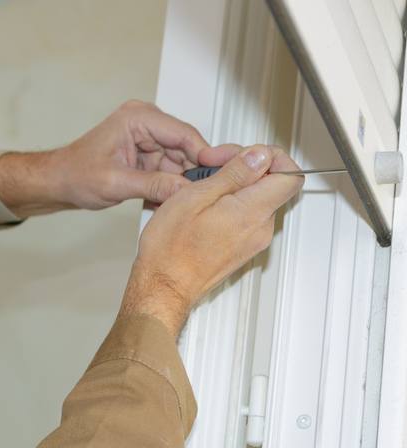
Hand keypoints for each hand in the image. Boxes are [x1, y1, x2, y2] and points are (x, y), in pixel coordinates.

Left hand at [0, 100, 232, 215]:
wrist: (56, 182)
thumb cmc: (74, 174)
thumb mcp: (116, 183)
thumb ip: (153, 185)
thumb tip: (186, 190)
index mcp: (139, 118)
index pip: (184, 134)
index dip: (205, 155)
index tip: (221, 174)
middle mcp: (146, 124)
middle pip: (186, 148)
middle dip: (191, 174)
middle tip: (201, 197)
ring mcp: (147, 139)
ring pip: (179, 163)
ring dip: (177, 185)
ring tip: (173, 204)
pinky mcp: (146, 155)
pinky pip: (167, 171)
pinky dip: (167, 187)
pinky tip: (160, 202)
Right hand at [119, 144, 304, 335]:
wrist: (163, 286)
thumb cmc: (171, 249)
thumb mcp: (196, 196)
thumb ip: (234, 173)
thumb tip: (259, 156)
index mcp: (252, 211)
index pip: (290, 174)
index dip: (270, 156)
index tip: (242, 155)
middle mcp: (260, 228)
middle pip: (271, 184)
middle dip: (244, 167)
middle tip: (212, 166)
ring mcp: (253, 241)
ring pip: (257, 199)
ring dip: (234, 186)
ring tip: (202, 188)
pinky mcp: (243, 249)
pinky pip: (246, 217)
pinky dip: (229, 204)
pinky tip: (203, 206)